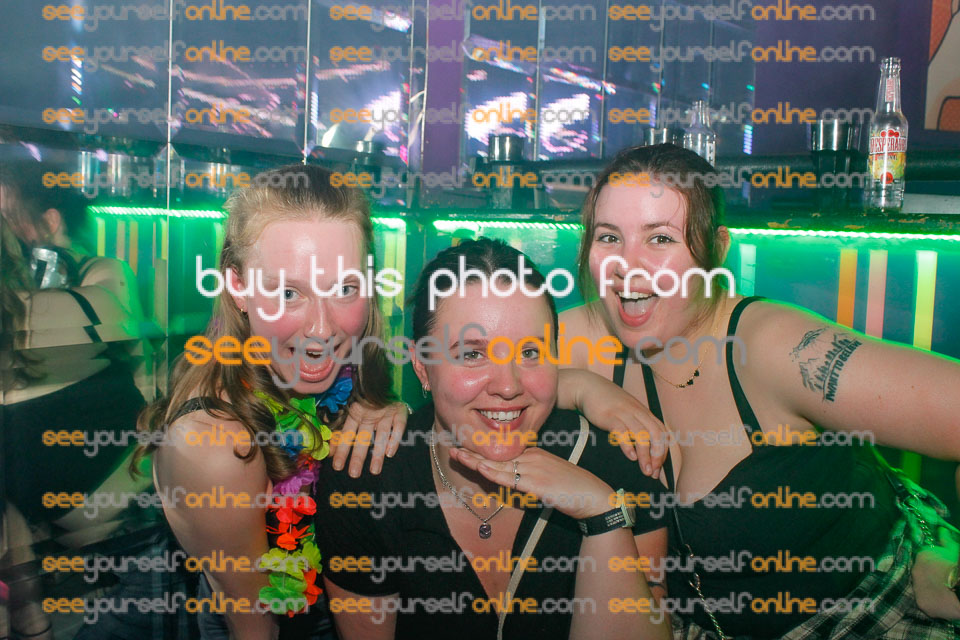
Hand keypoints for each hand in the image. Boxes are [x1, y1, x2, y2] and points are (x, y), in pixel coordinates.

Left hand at [330, 402, 408, 476]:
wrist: (391, 378)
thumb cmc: (371, 395)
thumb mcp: (355, 409)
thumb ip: (342, 428)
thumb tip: (328, 450)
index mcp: (356, 412)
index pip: (347, 432)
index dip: (341, 448)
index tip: (336, 466)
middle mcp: (370, 414)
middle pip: (363, 437)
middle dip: (358, 456)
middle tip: (353, 474)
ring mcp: (386, 412)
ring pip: (381, 435)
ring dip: (377, 453)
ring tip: (374, 471)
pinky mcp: (400, 410)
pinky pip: (398, 425)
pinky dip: (395, 438)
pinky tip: (390, 453)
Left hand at [449, 446, 613, 519]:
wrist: (595, 497)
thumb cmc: (574, 490)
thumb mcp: (550, 477)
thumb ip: (531, 476)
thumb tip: (517, 481)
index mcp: (536, 454)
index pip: (504, 452)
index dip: (483, 450)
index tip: (465, 448)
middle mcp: (533, 457)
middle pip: (498, 455)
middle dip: (474, 452)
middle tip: (453, 448)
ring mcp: (535, 469)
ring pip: (500, 464)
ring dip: (476, 460)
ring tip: (457, 455)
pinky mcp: (538, 483)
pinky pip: (511, 478)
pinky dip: (493, 473)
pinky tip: (480, 468)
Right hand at [573, 372, 668, 477]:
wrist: (588, 387)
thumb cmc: (608, 402)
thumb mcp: (627, 410)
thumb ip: (636, 423)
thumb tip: (643, 447)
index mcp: (644, 412)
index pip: (661, 432)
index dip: (663, 451)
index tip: (658, 468)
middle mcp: (637, 412)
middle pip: (655, 434)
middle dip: (657, 455)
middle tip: (653, 472)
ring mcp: (624, 413)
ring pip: (641, 434)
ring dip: (645, 455)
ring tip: (644, 470)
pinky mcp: (610, 416)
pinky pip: (622, 431)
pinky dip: (628, 444)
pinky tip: (630, 456)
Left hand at [912, 529, 959, 619]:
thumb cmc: (958, 565)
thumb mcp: (954, 550)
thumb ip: (945, 540)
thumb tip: (941, 528)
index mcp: (922, 556)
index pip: (925, 558)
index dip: (935, 563)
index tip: (945, 568)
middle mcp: (915, 571)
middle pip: (922, 574)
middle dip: (931, 577)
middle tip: (945, 581)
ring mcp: (917, 589)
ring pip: (923, 589)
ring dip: (931, 590)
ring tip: (946, 593)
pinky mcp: (922, 604)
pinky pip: (927, 604)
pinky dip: (934, 604)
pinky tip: (945, 604)